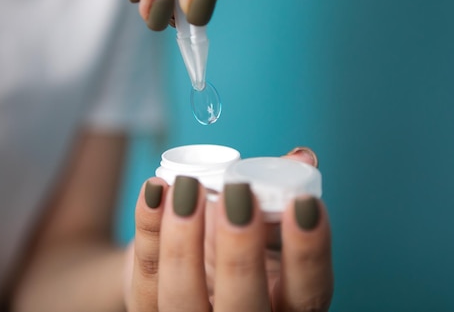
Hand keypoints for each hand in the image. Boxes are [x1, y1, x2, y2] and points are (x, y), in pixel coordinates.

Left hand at [125, 147, 332, 311]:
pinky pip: (145, 279)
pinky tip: (155, 191)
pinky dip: (148, 231)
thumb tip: (301, 157)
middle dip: (239, 252)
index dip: (308, 252)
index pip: (307, 291)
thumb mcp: (263, 228)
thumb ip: (280, 194)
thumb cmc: (233, 246)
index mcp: (286, 304)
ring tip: (186, 187)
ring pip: (183, 299)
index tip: (303, 204)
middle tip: (236, 195)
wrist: (181, 274)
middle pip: (243, 309)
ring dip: (183, 241)